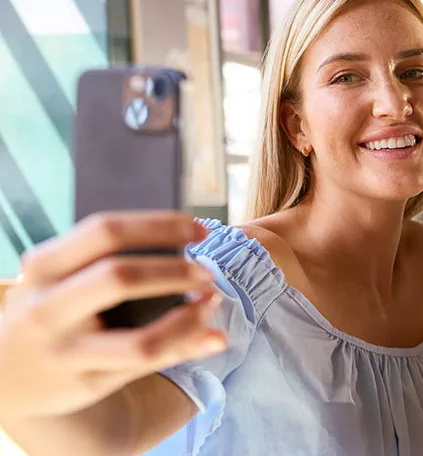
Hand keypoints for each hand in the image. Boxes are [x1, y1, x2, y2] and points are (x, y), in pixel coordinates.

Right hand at [0, 212, 226, 419]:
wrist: (2, 379)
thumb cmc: (45, 311)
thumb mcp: (53, 277)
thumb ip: (101, 257)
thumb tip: (184, 236)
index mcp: (43, 268)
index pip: (105, 231)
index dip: (160, 226)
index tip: (199, 229)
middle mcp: (49, 309)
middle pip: (121, 277)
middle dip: (176, 272)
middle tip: (207, 272)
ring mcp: (67, 352)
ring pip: (143, 339)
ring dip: (190, 319)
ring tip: (213, 301)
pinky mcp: (87, 385)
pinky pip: (149, 366)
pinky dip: (189, 349)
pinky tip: (214, 337)